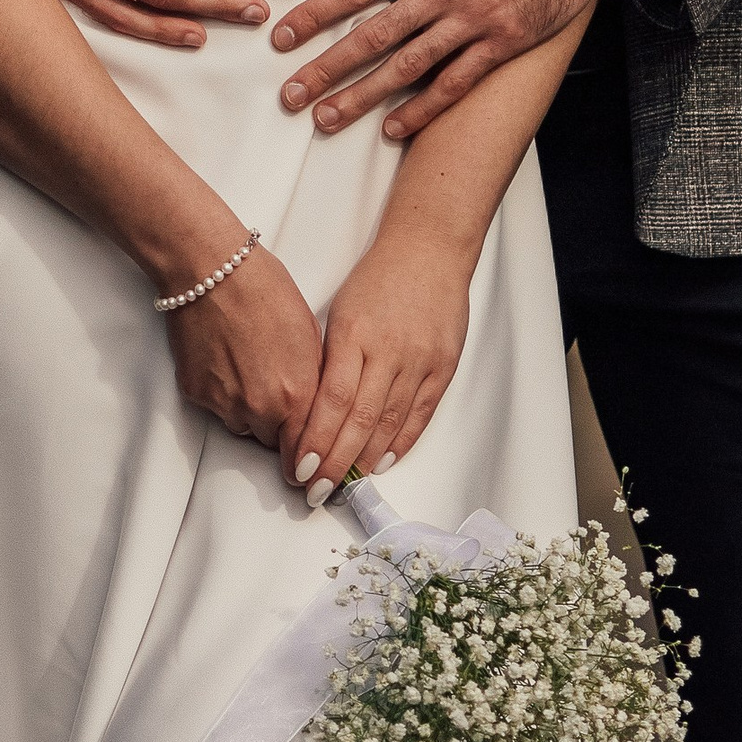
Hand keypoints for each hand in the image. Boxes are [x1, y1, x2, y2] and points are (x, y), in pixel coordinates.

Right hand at [163, 244, 321, 451]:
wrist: (210, 270)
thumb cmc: (264, 289)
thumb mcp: (310, 335)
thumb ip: (315, 381)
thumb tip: (317, 406)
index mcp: (296, 394)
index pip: (306, 453)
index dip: (309, 459)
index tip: (310, 467)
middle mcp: (260, 408)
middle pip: (274, 441)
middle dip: (278, 425)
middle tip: (276, 391)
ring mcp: (224, 404)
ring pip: (243, 426)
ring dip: (250, 411)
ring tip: (248, 368)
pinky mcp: (196, 394)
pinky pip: (217, 408)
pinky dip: (223, 394)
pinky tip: (225, 360)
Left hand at [272, 0, 633, 139]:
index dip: (316, 15)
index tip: (283, 39)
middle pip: (375, 38)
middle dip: (328, 69)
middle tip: (291, 96)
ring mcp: (476, 20)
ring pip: (410, 67)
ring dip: (366, 96)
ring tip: (328, 119)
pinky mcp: (506, 42)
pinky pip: (458, 82)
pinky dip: (425, 108)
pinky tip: (395, 127)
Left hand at [285, 226, 471, 491]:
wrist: (429, 250)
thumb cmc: (376, 278)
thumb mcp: (340, 312)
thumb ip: (330, 360)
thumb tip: (312, 411)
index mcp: (354, 334)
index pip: (331, 402)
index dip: (315, 440)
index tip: (299, 468)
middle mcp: (388, 351)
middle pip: (358, 421)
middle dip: (333, 463)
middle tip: (315, 491)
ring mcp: (419, 361)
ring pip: (388, 424)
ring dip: (363, 461)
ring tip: (342, 485)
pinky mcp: (442, 367)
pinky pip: (419, 415)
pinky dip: (399, 443)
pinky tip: (381, 462)